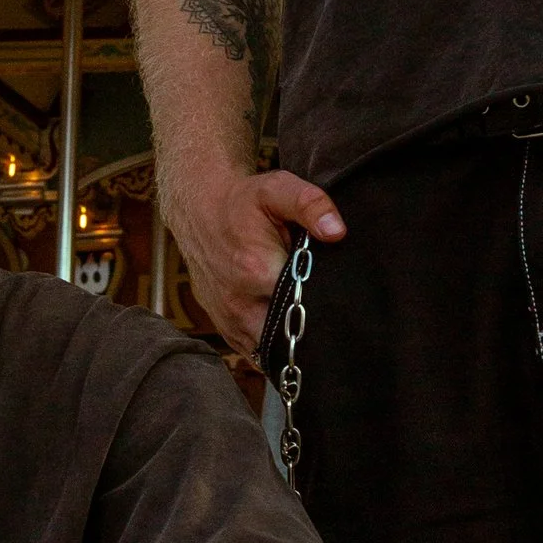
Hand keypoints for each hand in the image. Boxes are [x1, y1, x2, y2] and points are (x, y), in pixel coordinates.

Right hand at [163, 165, 344, 358]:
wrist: (199, 212)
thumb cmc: (242, 202)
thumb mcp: (277, 190)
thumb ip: (310, 205)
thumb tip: (337, 231)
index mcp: (257, 271)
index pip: (305, 307)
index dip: (329, 305)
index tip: (344, 301)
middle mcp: (240, 304)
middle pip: (290, 337)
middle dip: (312, 331)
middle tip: (334, 316)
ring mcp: (229, 321)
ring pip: (273, 351)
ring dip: (292, 344)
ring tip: (310, 323)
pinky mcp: (225, 329)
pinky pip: (256, 353)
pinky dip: (274, 347)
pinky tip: (289, 331)